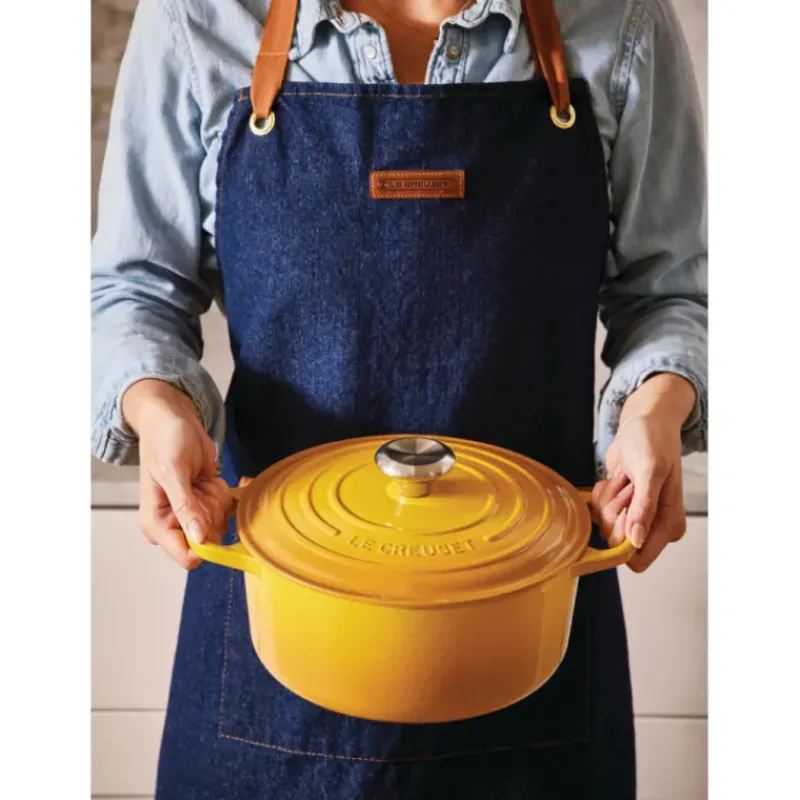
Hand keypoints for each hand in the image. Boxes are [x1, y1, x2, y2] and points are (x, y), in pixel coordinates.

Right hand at [122, 379, 232, 568]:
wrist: (173, 421)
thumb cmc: (165, 442)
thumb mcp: (173, 473)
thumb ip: (185, 507)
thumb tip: (198, 539)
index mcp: (156, 525)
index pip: (187, 556)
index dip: (207, 542)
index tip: (210, 512)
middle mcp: (173, 525)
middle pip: (210, 540)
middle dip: (213, 511)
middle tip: (201, 486)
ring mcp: (191, 515)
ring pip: (220, 524)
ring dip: (217, 498)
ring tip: (201, 479)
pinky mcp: (205, 504)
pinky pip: (226, 509)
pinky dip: (223, 492)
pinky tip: (208, 478)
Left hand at [595, 374, 695, 572]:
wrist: (643, 424)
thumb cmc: (653, 441)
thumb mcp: (650, 470)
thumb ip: (645, 506)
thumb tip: (637, 541)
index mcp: (669, 524)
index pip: (638, 558)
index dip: (622, 537)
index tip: (624, 509)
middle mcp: (652, 526)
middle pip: (615, 541)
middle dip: (614, 511)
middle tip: (628, 485)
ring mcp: (634, 517)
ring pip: (604, 525)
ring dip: (607, 499)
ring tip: (624, 478)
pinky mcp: (619, 506)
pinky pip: (598, 512)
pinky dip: (602, 493)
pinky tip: (616, 478)